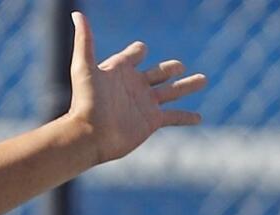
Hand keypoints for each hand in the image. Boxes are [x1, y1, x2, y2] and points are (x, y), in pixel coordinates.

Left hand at [68, 11, 207, 164]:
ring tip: (203, 79)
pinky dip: (187, 116)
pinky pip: (174, 117)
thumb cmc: (86, 101)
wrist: (89, 135)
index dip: (137, 51)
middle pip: (158, 72)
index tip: (140, 50)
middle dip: (169, 69)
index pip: (134, 54)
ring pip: (172, 91)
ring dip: (188, 85)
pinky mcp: (151, 121)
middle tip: (178, 66)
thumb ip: (85, 40)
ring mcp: (145, 103)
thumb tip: (76, 13)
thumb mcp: (84, 67)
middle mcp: (134, 85)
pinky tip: (199, 118)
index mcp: (120, 70)